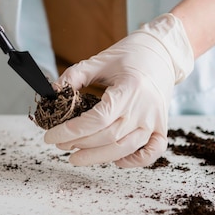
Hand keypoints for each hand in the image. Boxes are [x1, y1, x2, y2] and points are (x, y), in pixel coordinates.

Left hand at [44, 14, 193, 167]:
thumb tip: (52, 93)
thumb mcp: (99, 60)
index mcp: (129, 89)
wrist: (162, 52)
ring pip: (125, 148)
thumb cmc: (130, 54)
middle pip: (109, 137)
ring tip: (76, 156)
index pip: (97, 119)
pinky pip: (151, 153)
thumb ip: (75, 76)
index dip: (71, 131)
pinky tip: (114, 160)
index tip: (51, 136)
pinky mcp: (161, 127)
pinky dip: (134, 161)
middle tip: (60, 144)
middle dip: (79, 144)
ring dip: (98, 157)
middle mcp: (145, 109)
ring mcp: (155, 121)